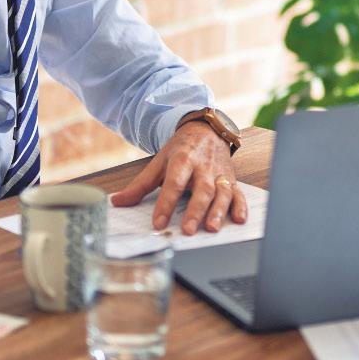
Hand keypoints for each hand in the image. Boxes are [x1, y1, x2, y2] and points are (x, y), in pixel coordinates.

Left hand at [110, 122, 246, 234]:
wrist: (207, 130)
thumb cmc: (182, 150)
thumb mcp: (159, 162)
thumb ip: (140, 185)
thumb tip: (117, 202)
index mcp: (183, 160)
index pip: (174, 183)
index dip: (166, 204)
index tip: (158, 223)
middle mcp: (203, 167)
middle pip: (201, 190)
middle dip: (195, 210)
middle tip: (187, 229)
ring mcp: (219, 174)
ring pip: (222, 193)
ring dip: (218, 211)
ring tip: (211, 228)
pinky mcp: (231, 179)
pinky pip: (238, 193)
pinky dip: (240, 206)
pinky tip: (239, 219)